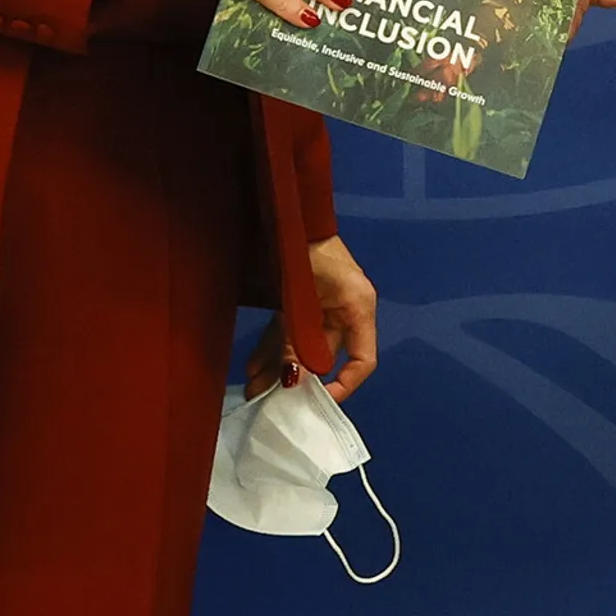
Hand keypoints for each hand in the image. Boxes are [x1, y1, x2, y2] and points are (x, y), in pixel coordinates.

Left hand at [246, 236, 381, 401]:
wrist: (288, 214)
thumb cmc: (304, 250)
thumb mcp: (301, 297)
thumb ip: (296, 337)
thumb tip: (291, 379)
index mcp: (358, 309)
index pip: (363, 360)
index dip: (344, 384)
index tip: (318, 401)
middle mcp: (342, 313)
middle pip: (322, 357)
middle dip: (295, 380)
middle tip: (270, 401)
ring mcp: (320, 308)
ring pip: (299, 347)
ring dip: (277, 369)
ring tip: (255, 391)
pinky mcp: (300, 302)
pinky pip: (286, 332)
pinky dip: (271, 350)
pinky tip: (253, 368)